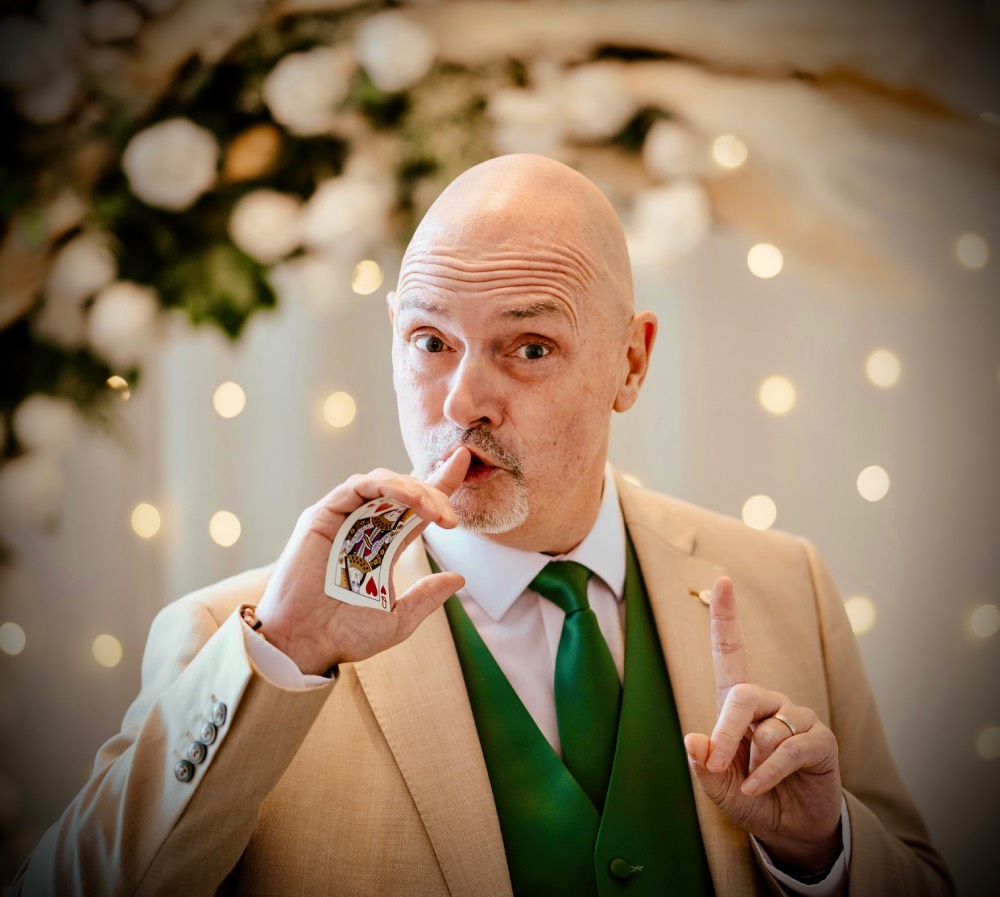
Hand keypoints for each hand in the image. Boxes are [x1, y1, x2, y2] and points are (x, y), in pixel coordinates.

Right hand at [254, 448, 470, 674]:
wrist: (305, 644)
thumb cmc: (344, 635)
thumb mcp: (398, 618)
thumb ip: (427, 596)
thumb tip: (460, 578)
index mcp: (382, 545)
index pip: (416, 506)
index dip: (440, 482)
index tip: (462, 462)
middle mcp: (363, 527)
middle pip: (404, 491)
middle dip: (433, 494)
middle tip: (450, 518)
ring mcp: (343, 518)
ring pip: (383, 483)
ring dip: (413, 490)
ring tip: (433, 511)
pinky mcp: (323, 515)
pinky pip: (357, 487)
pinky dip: (385, 486)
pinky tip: (409, 498)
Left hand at [683, 577, 842, 874]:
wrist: (790, 828)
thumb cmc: (751, 797)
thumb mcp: (718, 786)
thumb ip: (704, 766)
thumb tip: (693, 739)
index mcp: (738, 703)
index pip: (731, 651)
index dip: (726, 617)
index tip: (723, 581)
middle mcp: (769, 702)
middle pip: (743, 694)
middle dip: (725, 732)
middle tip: (716, 764)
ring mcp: (797, 718)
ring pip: (767, 727)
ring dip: (752, 760)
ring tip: (751, 784)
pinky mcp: (820, 740)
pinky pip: (789, 749)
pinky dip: (770, 773)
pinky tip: (760, 788)